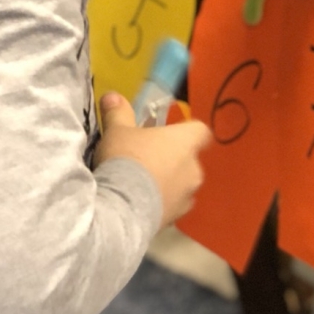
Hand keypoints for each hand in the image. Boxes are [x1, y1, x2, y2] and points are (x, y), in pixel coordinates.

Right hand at [94, 93, 211, 227]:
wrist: (122, 208)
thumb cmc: (125, 159)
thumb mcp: (117, 131)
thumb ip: (118, 113)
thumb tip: (112, 95)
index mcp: (186, 142)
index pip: (201, 131)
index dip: (189, 131)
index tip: (171, 133)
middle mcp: (194, 169)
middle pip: (190, 159)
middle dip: (173, 160)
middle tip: (147, 159)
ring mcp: (188, 196)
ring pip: (182, 185)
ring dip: (168, 183)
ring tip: (142, 185)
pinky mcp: (176, 218)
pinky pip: (172, 206)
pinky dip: (161, 203)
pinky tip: (140, 204)